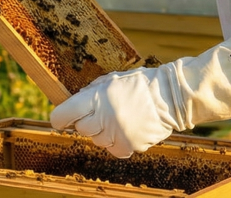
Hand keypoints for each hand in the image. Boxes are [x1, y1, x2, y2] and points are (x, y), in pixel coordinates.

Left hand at [49, 67, 180, 157]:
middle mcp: (105, 118)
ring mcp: (118, 134)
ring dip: (103, 132)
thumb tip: (71, 105)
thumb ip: (89, 92)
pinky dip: (117, 143)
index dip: (60, 118)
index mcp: (97, 98)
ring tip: (119, 119)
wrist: (170, 97)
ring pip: (97, 140)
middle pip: (81, 129)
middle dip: (87, 121)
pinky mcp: (131, 146)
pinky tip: (127, 130)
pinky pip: (114, 150)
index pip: (64, 115)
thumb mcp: (110, 79)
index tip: (62, 119)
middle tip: (101, 113)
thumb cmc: (138, 85)